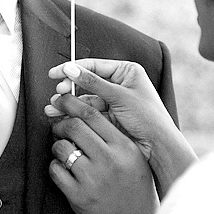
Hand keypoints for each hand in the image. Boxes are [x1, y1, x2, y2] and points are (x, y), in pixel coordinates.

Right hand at [48, 60, 176, 163]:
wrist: (158, 147)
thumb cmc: (150, 119)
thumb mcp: (119, 96)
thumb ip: (93, 83)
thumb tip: (72, 70)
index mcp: (127, 72)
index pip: (94, 66)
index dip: (74, 69)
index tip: (57, 73)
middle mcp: (120, 85)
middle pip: (87, 82)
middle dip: (69, 88)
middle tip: (57, 92)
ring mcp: (113, 102)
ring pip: (85, 99)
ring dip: (69, 103)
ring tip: (55, 107)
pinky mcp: (109, 117)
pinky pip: (88, 113)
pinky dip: (76, 115)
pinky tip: (64, 116)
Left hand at [48, 98, 156, 213]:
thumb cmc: (133, 185)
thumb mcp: (133, 156)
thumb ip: (113, 135)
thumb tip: (82, 112)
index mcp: (124, 147)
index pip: (93, 115)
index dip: (73, 103)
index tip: (63, 100)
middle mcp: (109, 161)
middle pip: (74, 127)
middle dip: (61, 124)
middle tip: (58, 127)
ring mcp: (93, 180)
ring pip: (62, 148)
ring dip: (57, 146)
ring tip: (63, 150)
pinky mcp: (79, 197)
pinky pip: (56, 171)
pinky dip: (55, 166)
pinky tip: (63, 169)